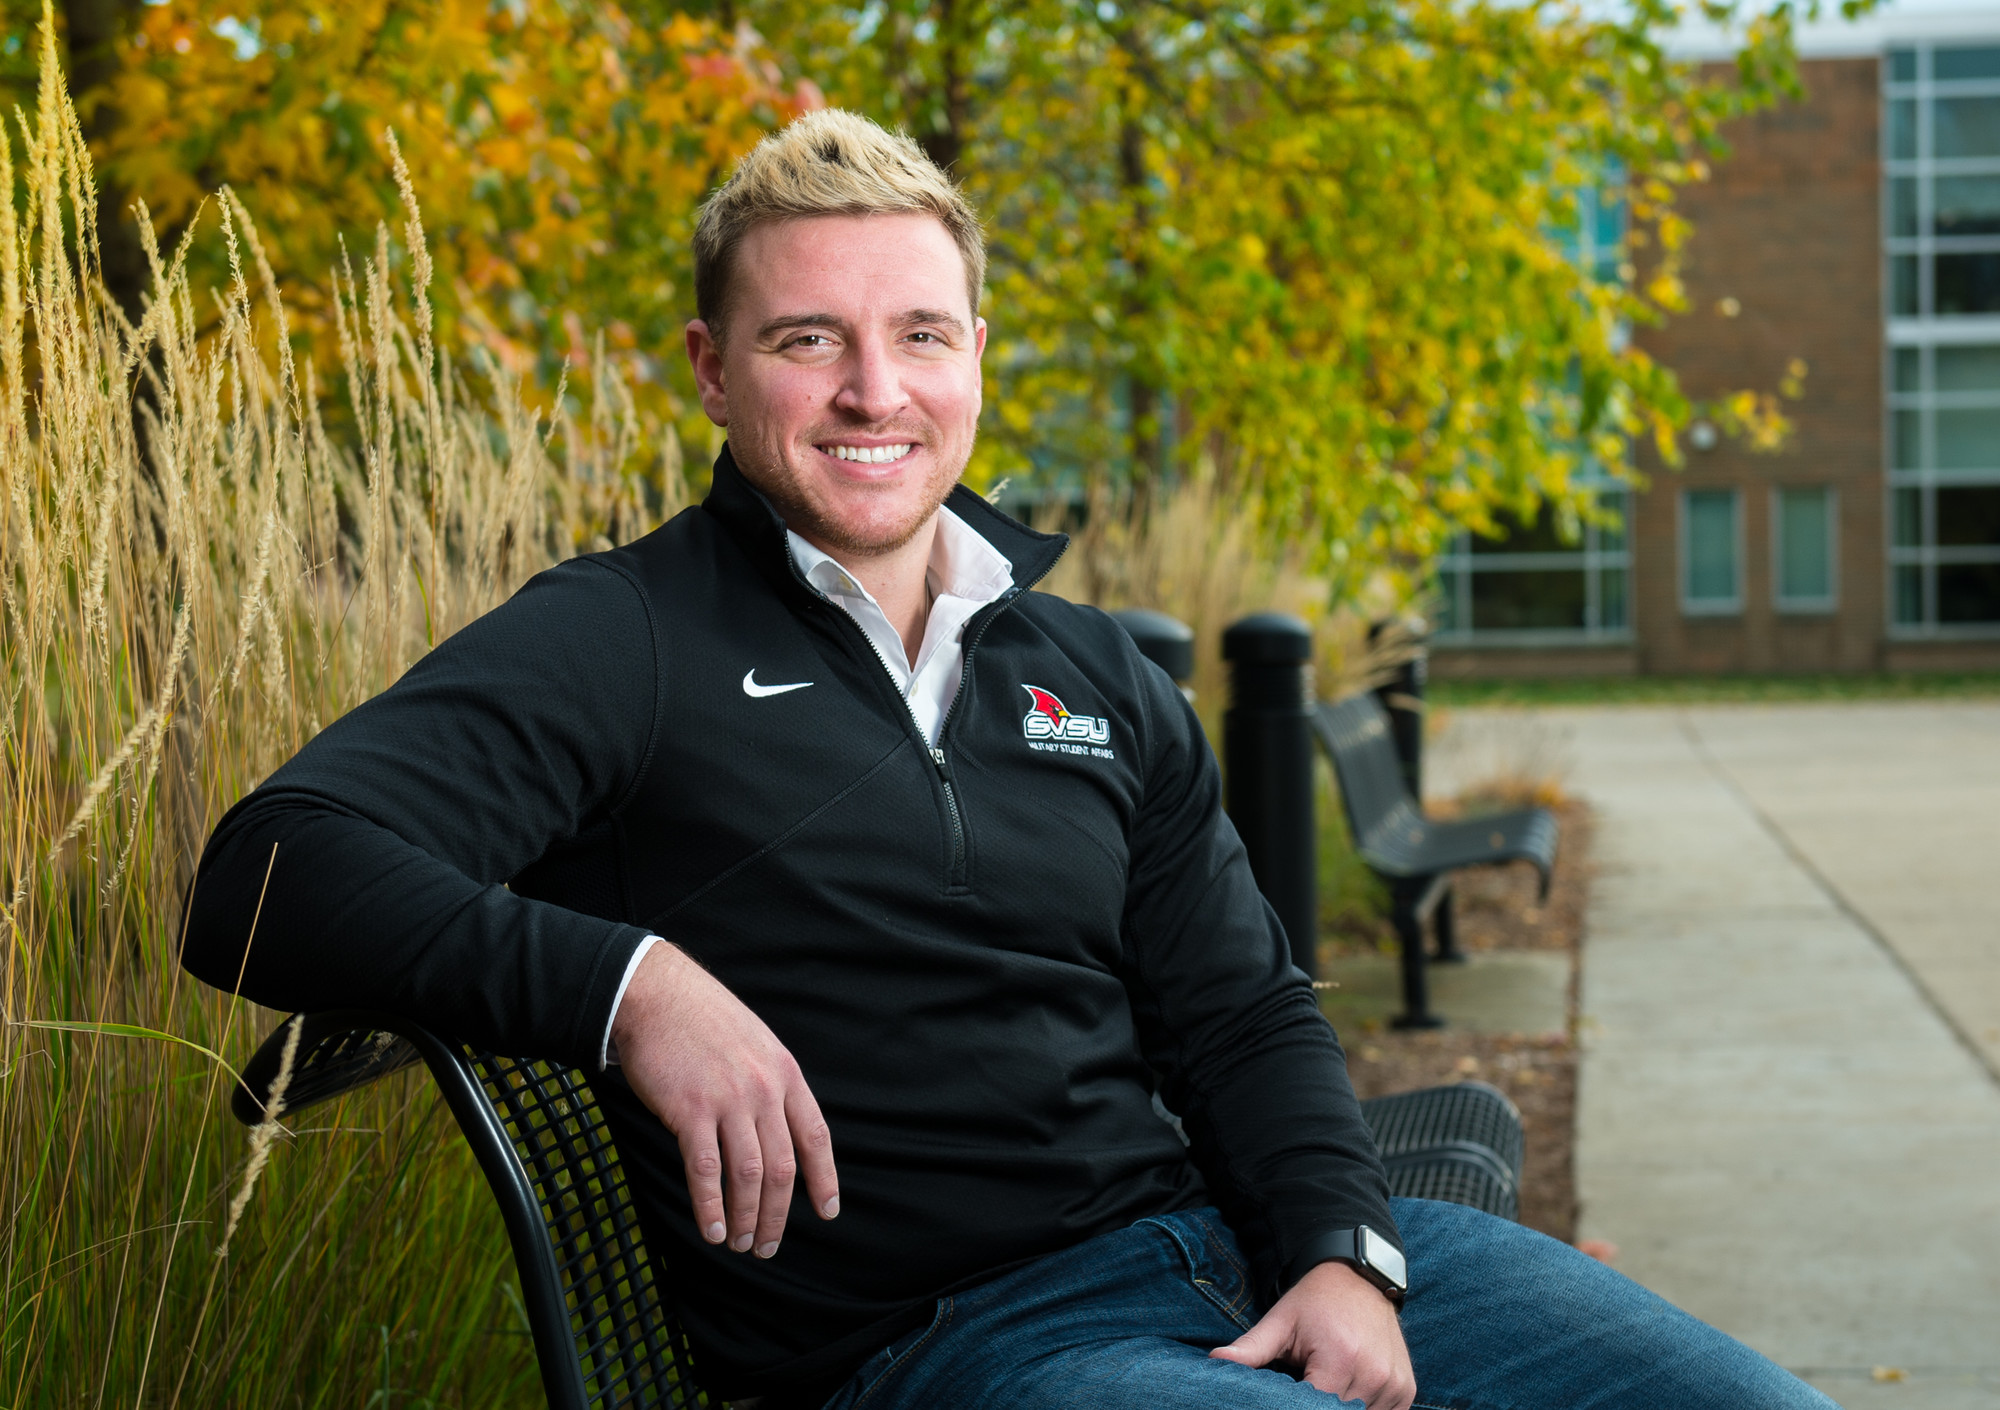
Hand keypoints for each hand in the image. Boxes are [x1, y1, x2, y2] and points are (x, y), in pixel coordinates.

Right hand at [609, 942, 838, 1257]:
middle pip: (782, 1168)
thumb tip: (776, 1132)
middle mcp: (763, 1090)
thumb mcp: (757, 1044)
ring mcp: (728, 1100)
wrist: (658, 994)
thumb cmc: (704, 1020)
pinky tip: (712, 1229)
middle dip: (778, 1215)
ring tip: (742, 1243)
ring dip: (747, 1217)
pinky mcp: (689, 1110)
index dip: (825, 1179)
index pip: (815, 1136)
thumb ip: (771, 1085)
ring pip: (748, 1175)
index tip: (828, 1211)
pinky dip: (710, 1206)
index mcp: (785, 1074)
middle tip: (768, 1245)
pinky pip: (705, 1170)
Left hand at [1209, 1260, 1414, 1408]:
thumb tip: (1215, 1360)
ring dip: (1342, 1409)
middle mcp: (1372, 1374)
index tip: (1287, 1396)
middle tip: (1305, 1384)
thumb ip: (1250, 1348)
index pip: (1313, 1409)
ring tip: (1325, 1385)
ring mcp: (1394, 1383)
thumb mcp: (1280, 1321)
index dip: (1296, 1407)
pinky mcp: (1406, 1388)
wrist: (1358, 1276)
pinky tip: (1348, 1392)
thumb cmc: (1314, 1302)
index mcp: (1339, 1358)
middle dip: (1317, 1408)